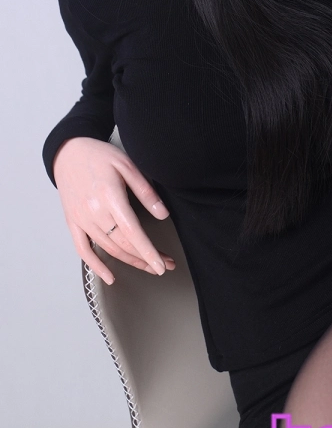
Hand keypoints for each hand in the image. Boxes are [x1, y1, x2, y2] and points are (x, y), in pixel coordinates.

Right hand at [53, 137, 176, 285]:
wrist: (68, 151)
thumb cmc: (99, 155)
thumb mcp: (128, 165)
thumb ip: (146, 192)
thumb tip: (162, 214)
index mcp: (110, 197)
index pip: (133, 232)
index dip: (149, 252)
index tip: (162, 265)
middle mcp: (94, 212)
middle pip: (123, 244)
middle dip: (146, 259)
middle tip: (165, 265)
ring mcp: (81, 219)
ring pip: (108, 249)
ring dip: (130, 261)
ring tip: (148, 266)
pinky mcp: (73, 222)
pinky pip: (83, 250)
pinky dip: (96, 266)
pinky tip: (109, 276)